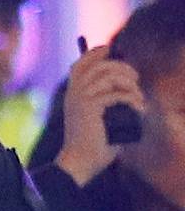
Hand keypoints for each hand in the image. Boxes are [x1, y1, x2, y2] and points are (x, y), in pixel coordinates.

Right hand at [56, 46, 143, 187]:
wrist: (80, 162)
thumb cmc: (91, 143)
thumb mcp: (95, 116)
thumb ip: (105, 98)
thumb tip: (127, 84)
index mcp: (72, 94)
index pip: (80, 64)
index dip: (95, 53)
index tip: (109, 49)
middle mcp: (74, 93)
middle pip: (100, 66)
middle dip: (122, 68)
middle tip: (135, 79)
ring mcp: (81, 99)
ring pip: (110, 76)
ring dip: (130, 84)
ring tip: (138, 97)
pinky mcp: (91, 107)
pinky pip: (117, 94)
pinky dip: (132, 99)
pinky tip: (139, 108)